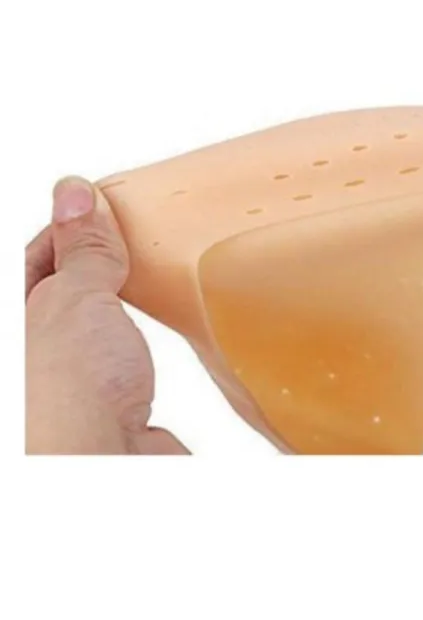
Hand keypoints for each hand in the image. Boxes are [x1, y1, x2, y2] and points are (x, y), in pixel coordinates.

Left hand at [25, 176, 188, 453]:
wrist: (106, 466)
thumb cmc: (65, 393)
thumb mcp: (72, 297)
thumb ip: (81, 250)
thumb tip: (75, 194)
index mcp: (15, 324)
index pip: (38, 259)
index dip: (72, 229)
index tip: (109, 207)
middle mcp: (34, 354)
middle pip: (69, 290)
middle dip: (104, 263)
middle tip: (139, 236)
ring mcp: (76, 379)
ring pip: (103, 323)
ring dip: (129, 302)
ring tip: (156, 276)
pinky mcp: (113, 402)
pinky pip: (131, 355)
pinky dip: (151, 337)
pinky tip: (169, 326)